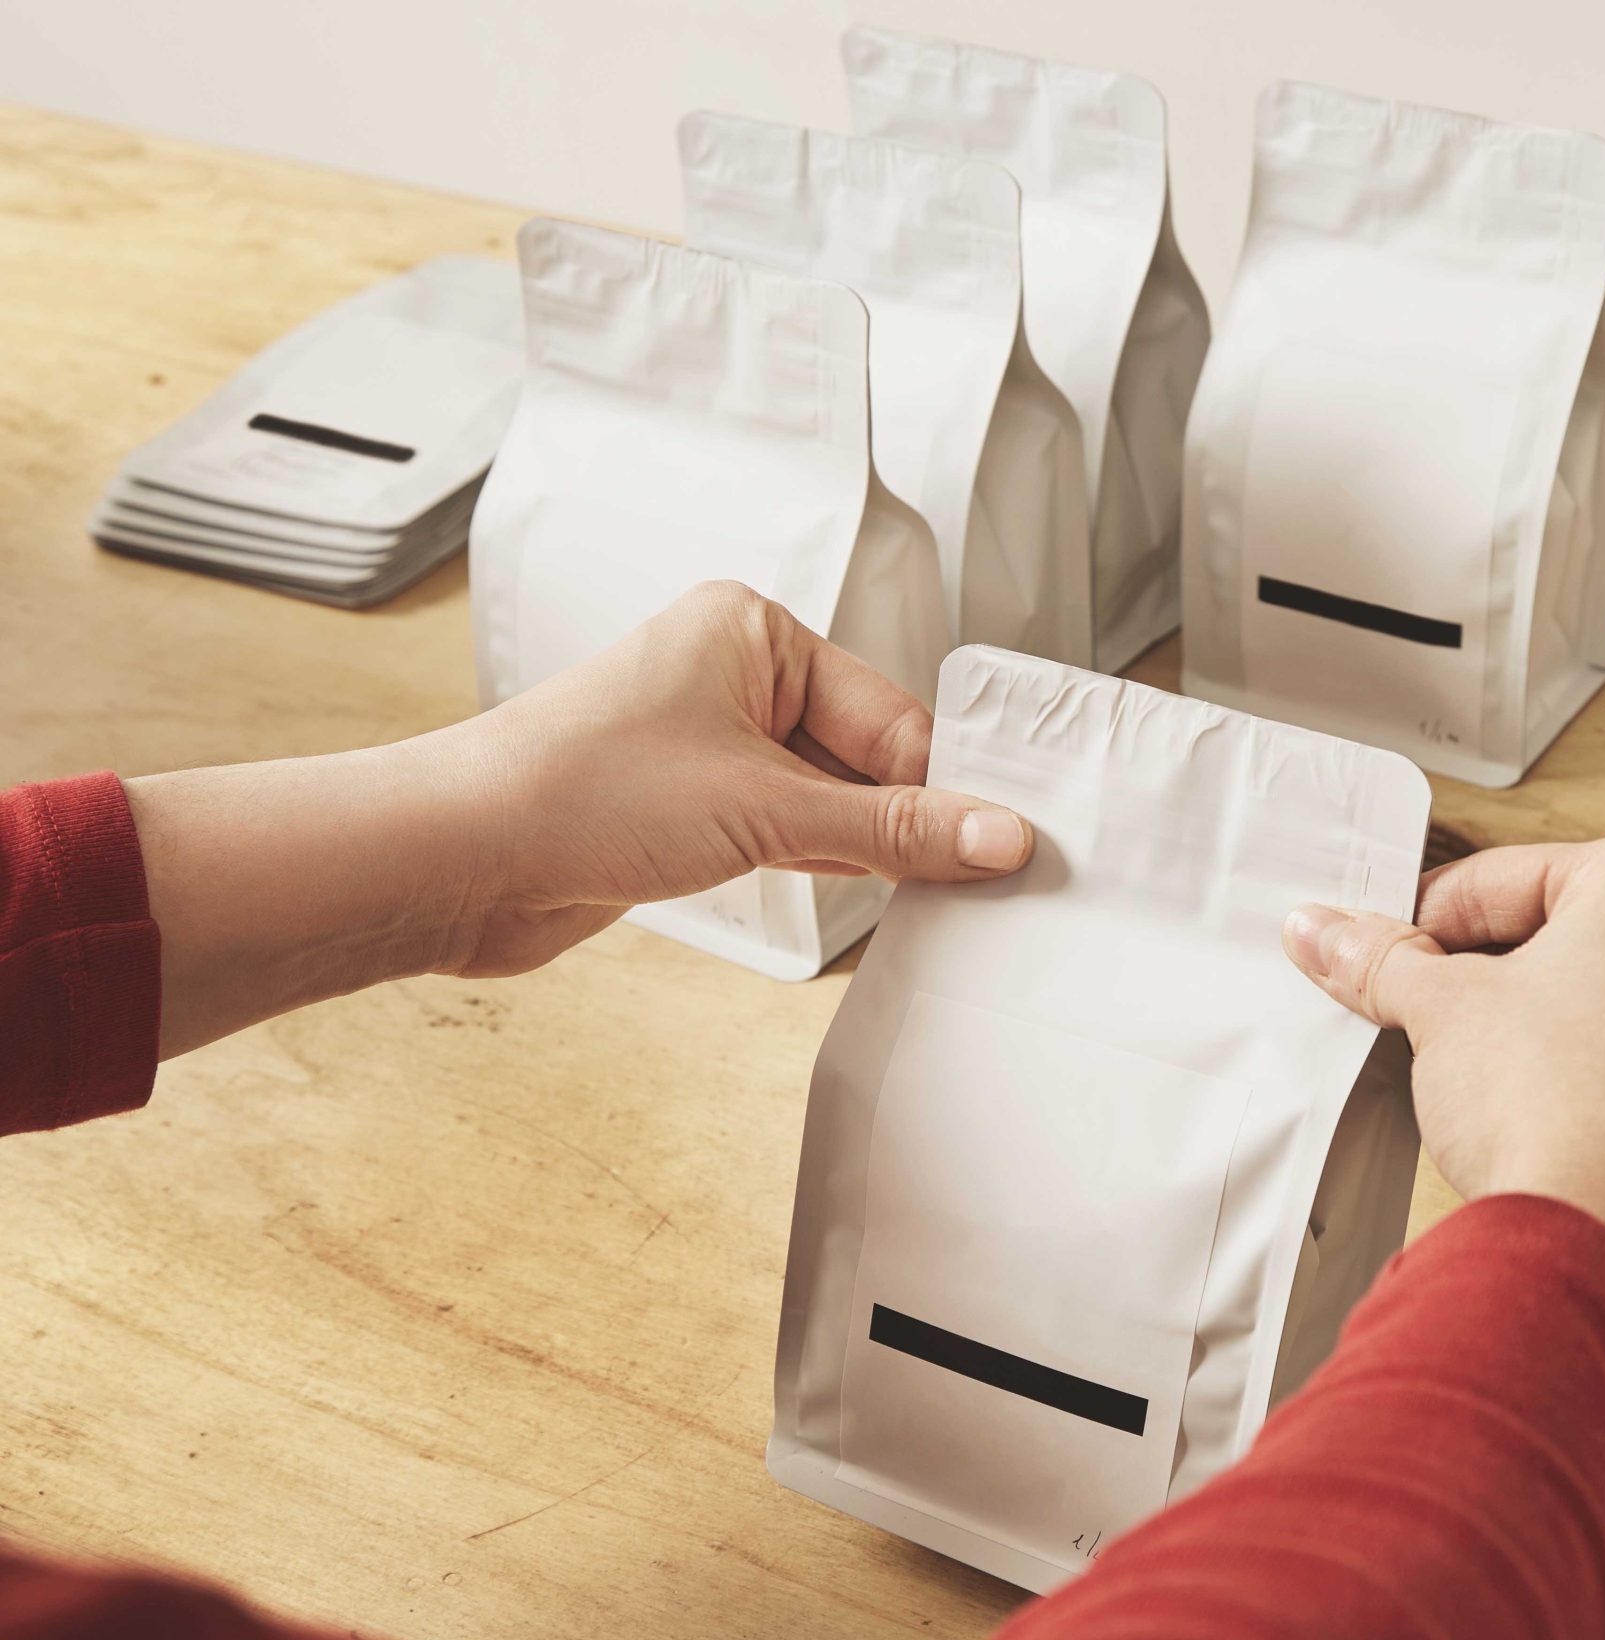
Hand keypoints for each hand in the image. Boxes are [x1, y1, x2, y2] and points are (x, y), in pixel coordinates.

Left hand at [441, 580, 1027, 973]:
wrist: (455, 860)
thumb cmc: (577, 792)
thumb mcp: (766, 809)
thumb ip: (893, 829)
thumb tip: (998, 835)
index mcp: (754, 632)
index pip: (891, 716)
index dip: (945, 786)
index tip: (1006, 843)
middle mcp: (732, 677)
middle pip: (868, 757)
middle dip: (909, 821)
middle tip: (981, 880)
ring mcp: (709, 746)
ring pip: (830, 802)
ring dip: (868, 850)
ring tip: (928, 897)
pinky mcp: (689, 810)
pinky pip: (788, 833)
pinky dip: (825, 866)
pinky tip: (863, 900)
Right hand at [1281, 838, 1604, 1384]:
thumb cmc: (1554, 1106)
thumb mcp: (1441, 1010)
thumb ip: (1383, 960)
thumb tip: (1325, 930)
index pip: (1510, 878)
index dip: (1429, 918)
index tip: (1387, 954)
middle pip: (1571, 934)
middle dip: (1492, 970)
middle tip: (1424, 1009)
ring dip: (1544, 1025)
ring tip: (1479, 1072)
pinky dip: (1593, 1081)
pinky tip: (1540, 1118)